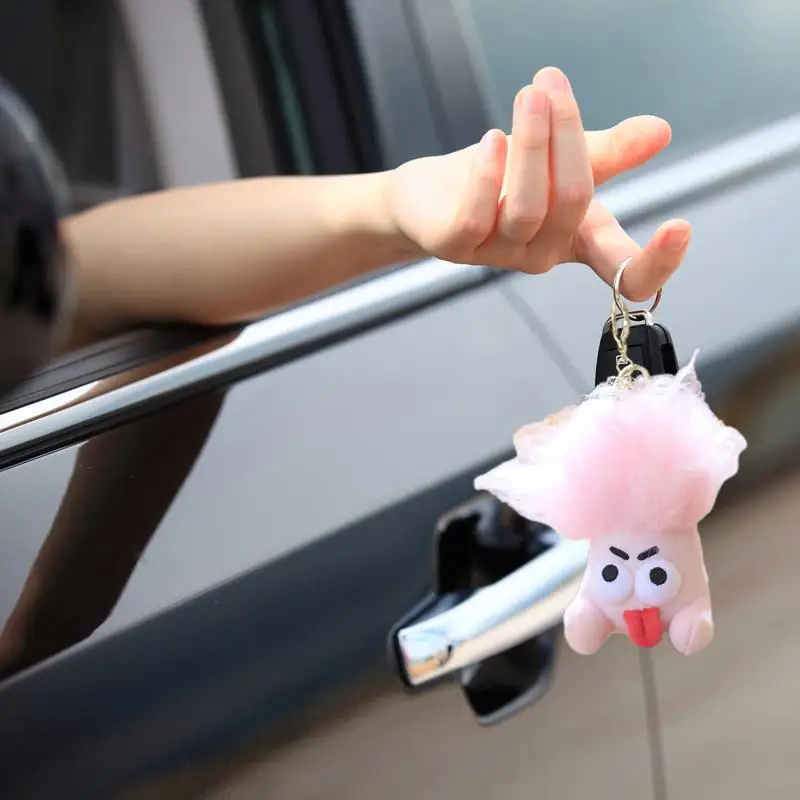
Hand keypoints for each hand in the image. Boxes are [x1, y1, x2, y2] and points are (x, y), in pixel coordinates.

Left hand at [386, 66, 690, 301]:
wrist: (427, 196)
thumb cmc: (499, 179)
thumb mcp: (560, 161)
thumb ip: (608, 152)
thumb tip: (660, 130)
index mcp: (577, 239)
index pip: (624, 271)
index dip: (656, 261)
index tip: (680, 226)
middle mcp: (541, 253)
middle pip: (573, 204)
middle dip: (567, 138)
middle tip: (551, 84)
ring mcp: (498, 254)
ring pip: (527, 209)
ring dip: (531, 144)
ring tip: (530, 95)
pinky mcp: (455, 246)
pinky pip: (477, 218)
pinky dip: (487, 176)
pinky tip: (493, 139)